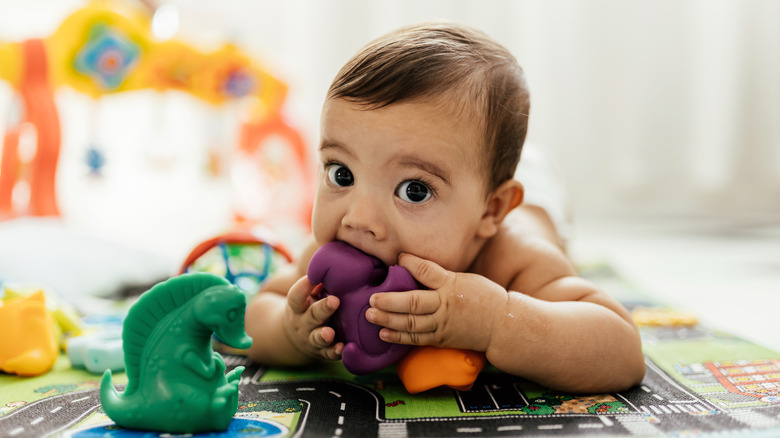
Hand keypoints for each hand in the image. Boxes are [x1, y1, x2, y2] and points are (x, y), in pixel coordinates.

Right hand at [284, 277, 343, 360]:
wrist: (293, 338)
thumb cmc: (307, 308)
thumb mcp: (307, 296)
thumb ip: (318, 284)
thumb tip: (335, 264)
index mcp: (298, 306)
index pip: (296, 296)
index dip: (303, 287)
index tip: (312, 277)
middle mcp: (302, 323)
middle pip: (311, 316)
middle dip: (323, 309)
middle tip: (335, 300)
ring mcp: (311, 338)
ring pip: (316, 337)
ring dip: (323, 335)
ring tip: (330, 333)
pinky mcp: (321, 352)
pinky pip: (327, 354)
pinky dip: (334, 352)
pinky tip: (343, 348)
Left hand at [366, 253, 506, 350]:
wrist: (502, 325)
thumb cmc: (483, 298)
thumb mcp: (465, 279)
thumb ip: (439, 276)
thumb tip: (412, 266)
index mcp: (452, 285)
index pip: (427, 271)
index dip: (411, 263)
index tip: (398, 257)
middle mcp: (445, 305)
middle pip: (413, 302)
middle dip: (390, 301)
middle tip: (372, 298)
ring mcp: (442, 324)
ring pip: (411, 323)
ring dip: (388, 320)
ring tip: (370, 315)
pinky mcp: (441, 339)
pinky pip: (417, 339)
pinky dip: (399, 337)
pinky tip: (383, 333)